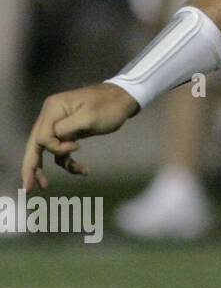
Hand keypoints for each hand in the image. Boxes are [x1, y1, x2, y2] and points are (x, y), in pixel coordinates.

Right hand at [21, 83, 139, 190]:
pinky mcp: (68, 131)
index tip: (76, 147)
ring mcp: (58, 124)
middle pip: (35, 144)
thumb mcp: (89, 117)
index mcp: (53, 109)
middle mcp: (50, 115)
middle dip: (31, 167)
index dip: (56, 147)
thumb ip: (66, 130)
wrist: (124, 99)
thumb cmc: (109, 106)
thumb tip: (52, 142)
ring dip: (46, 168)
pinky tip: (82, 170)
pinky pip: (61, 150)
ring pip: (46, 150)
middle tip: (28, 188)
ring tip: (45, 186)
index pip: (42, 136)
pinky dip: (67, 161)